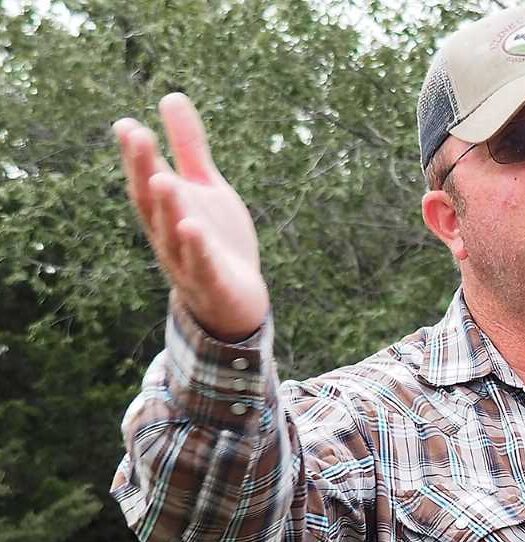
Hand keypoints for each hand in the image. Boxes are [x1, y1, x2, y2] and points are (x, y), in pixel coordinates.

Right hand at [114, 93, 269, 341]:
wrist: (235, 301)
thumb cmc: (214, 239)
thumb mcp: (205, 188)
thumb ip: (188, 148)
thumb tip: (171, 96)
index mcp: (164, 210)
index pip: (145, 179)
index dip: (136, 155)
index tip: (127, 124)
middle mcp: (167, 234)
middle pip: (151, 202)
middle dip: (143, 170)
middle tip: (136, 135)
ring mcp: (187, 261)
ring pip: (172, 235)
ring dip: (167, 208)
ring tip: (164, 179)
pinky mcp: (212, 284)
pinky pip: (202, 266)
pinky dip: (197, 249)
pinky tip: (193, 228)